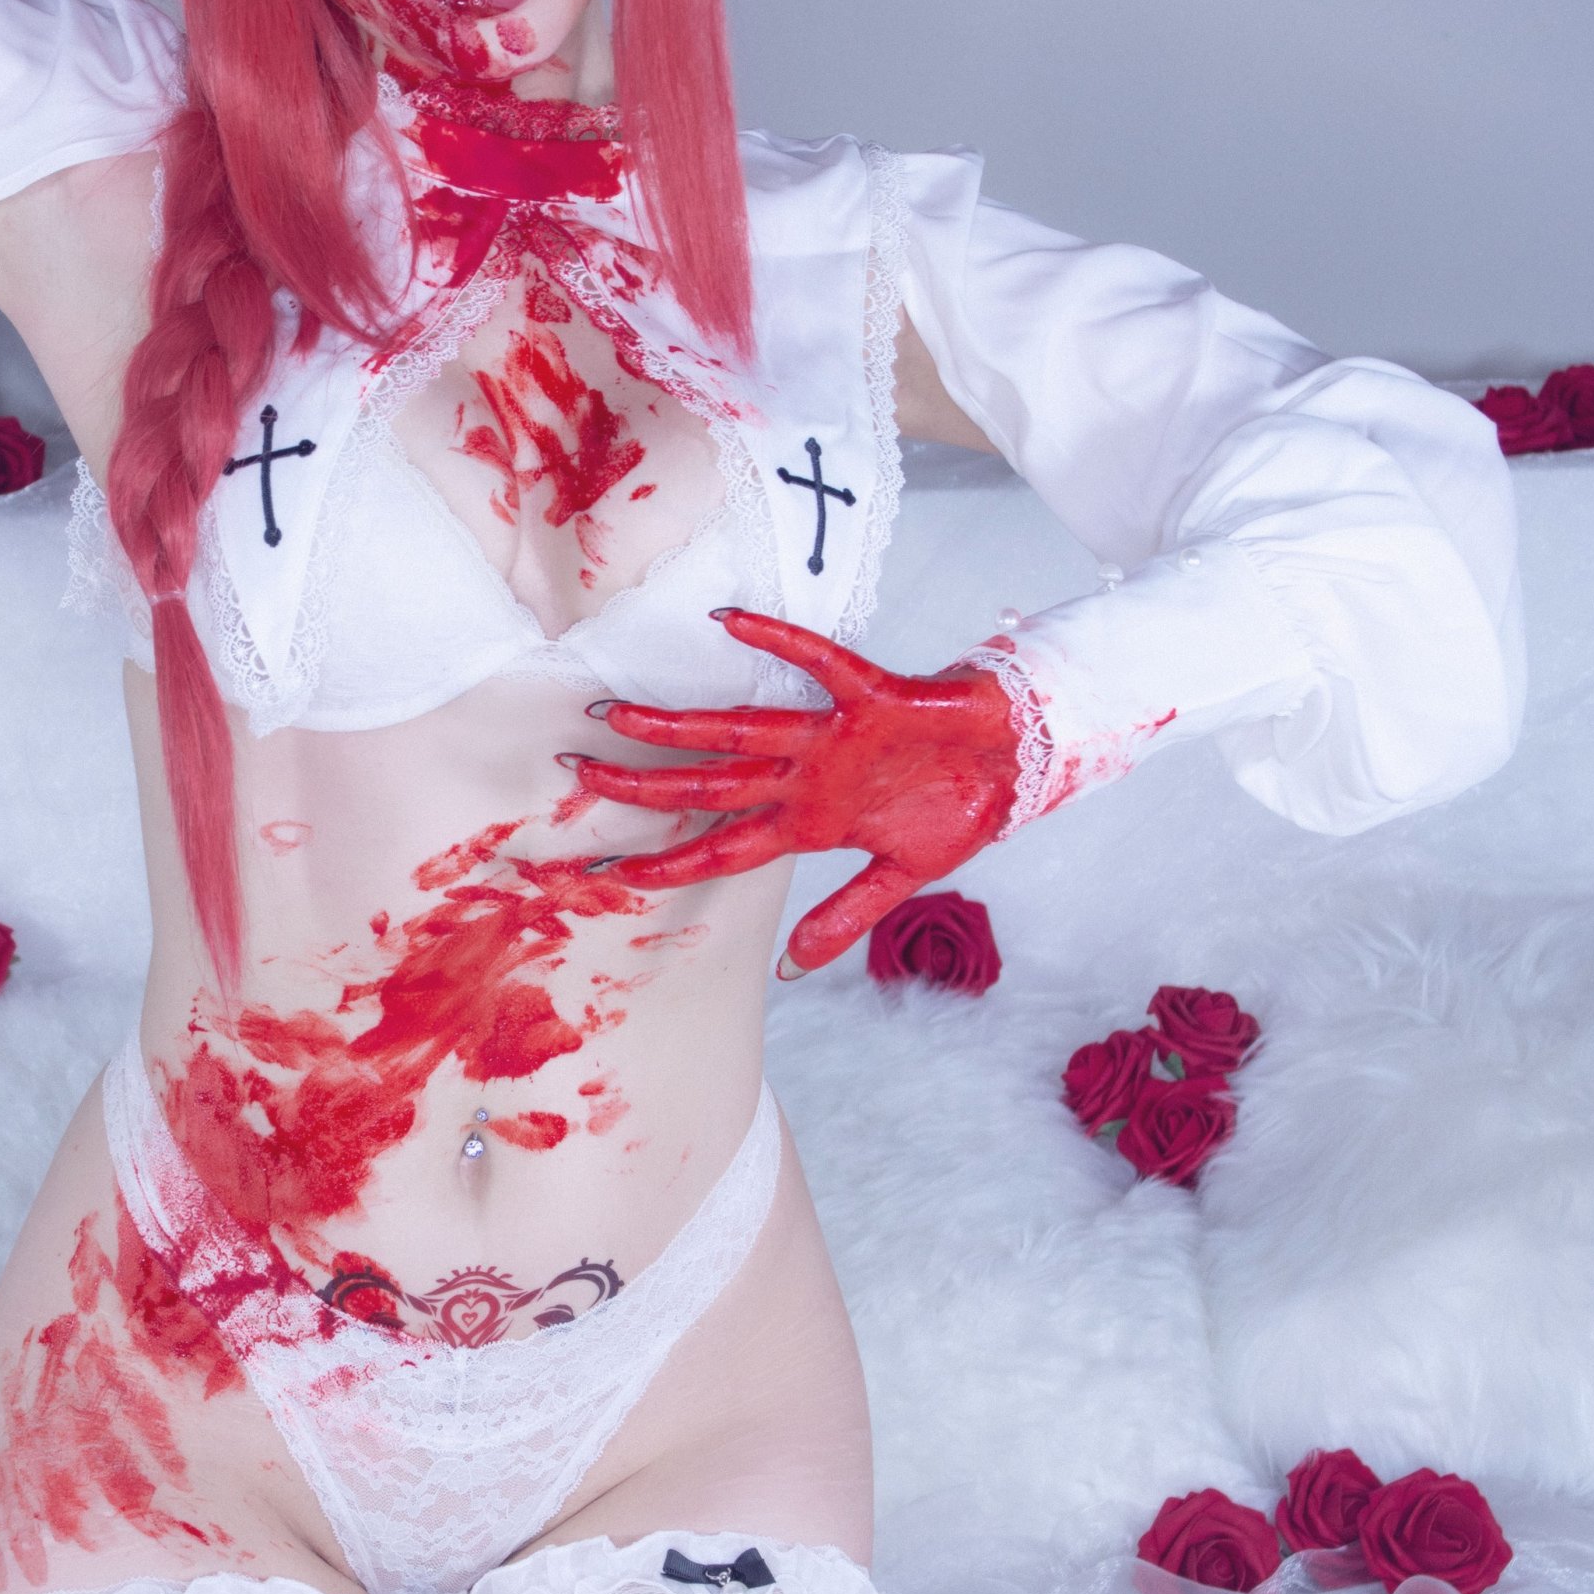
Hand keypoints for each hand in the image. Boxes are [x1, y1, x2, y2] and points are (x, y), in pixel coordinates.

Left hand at [560, 608, 1022, 973]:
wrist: (1018, 760)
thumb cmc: (959, 807)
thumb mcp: (901, 878)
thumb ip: (844, 919)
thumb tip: (791, 973)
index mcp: (810, 822)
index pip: (721, 846)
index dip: (667, 861)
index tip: (607, 872)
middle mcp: (806, 777)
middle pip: (707, 784)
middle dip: (642, 783)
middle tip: (575, 772)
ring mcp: (833, 737)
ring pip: (738, 730)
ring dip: (677, 726)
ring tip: (616, 715)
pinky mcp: (873, 697)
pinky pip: (819, 665)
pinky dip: (779, 642)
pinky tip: (730, 620)